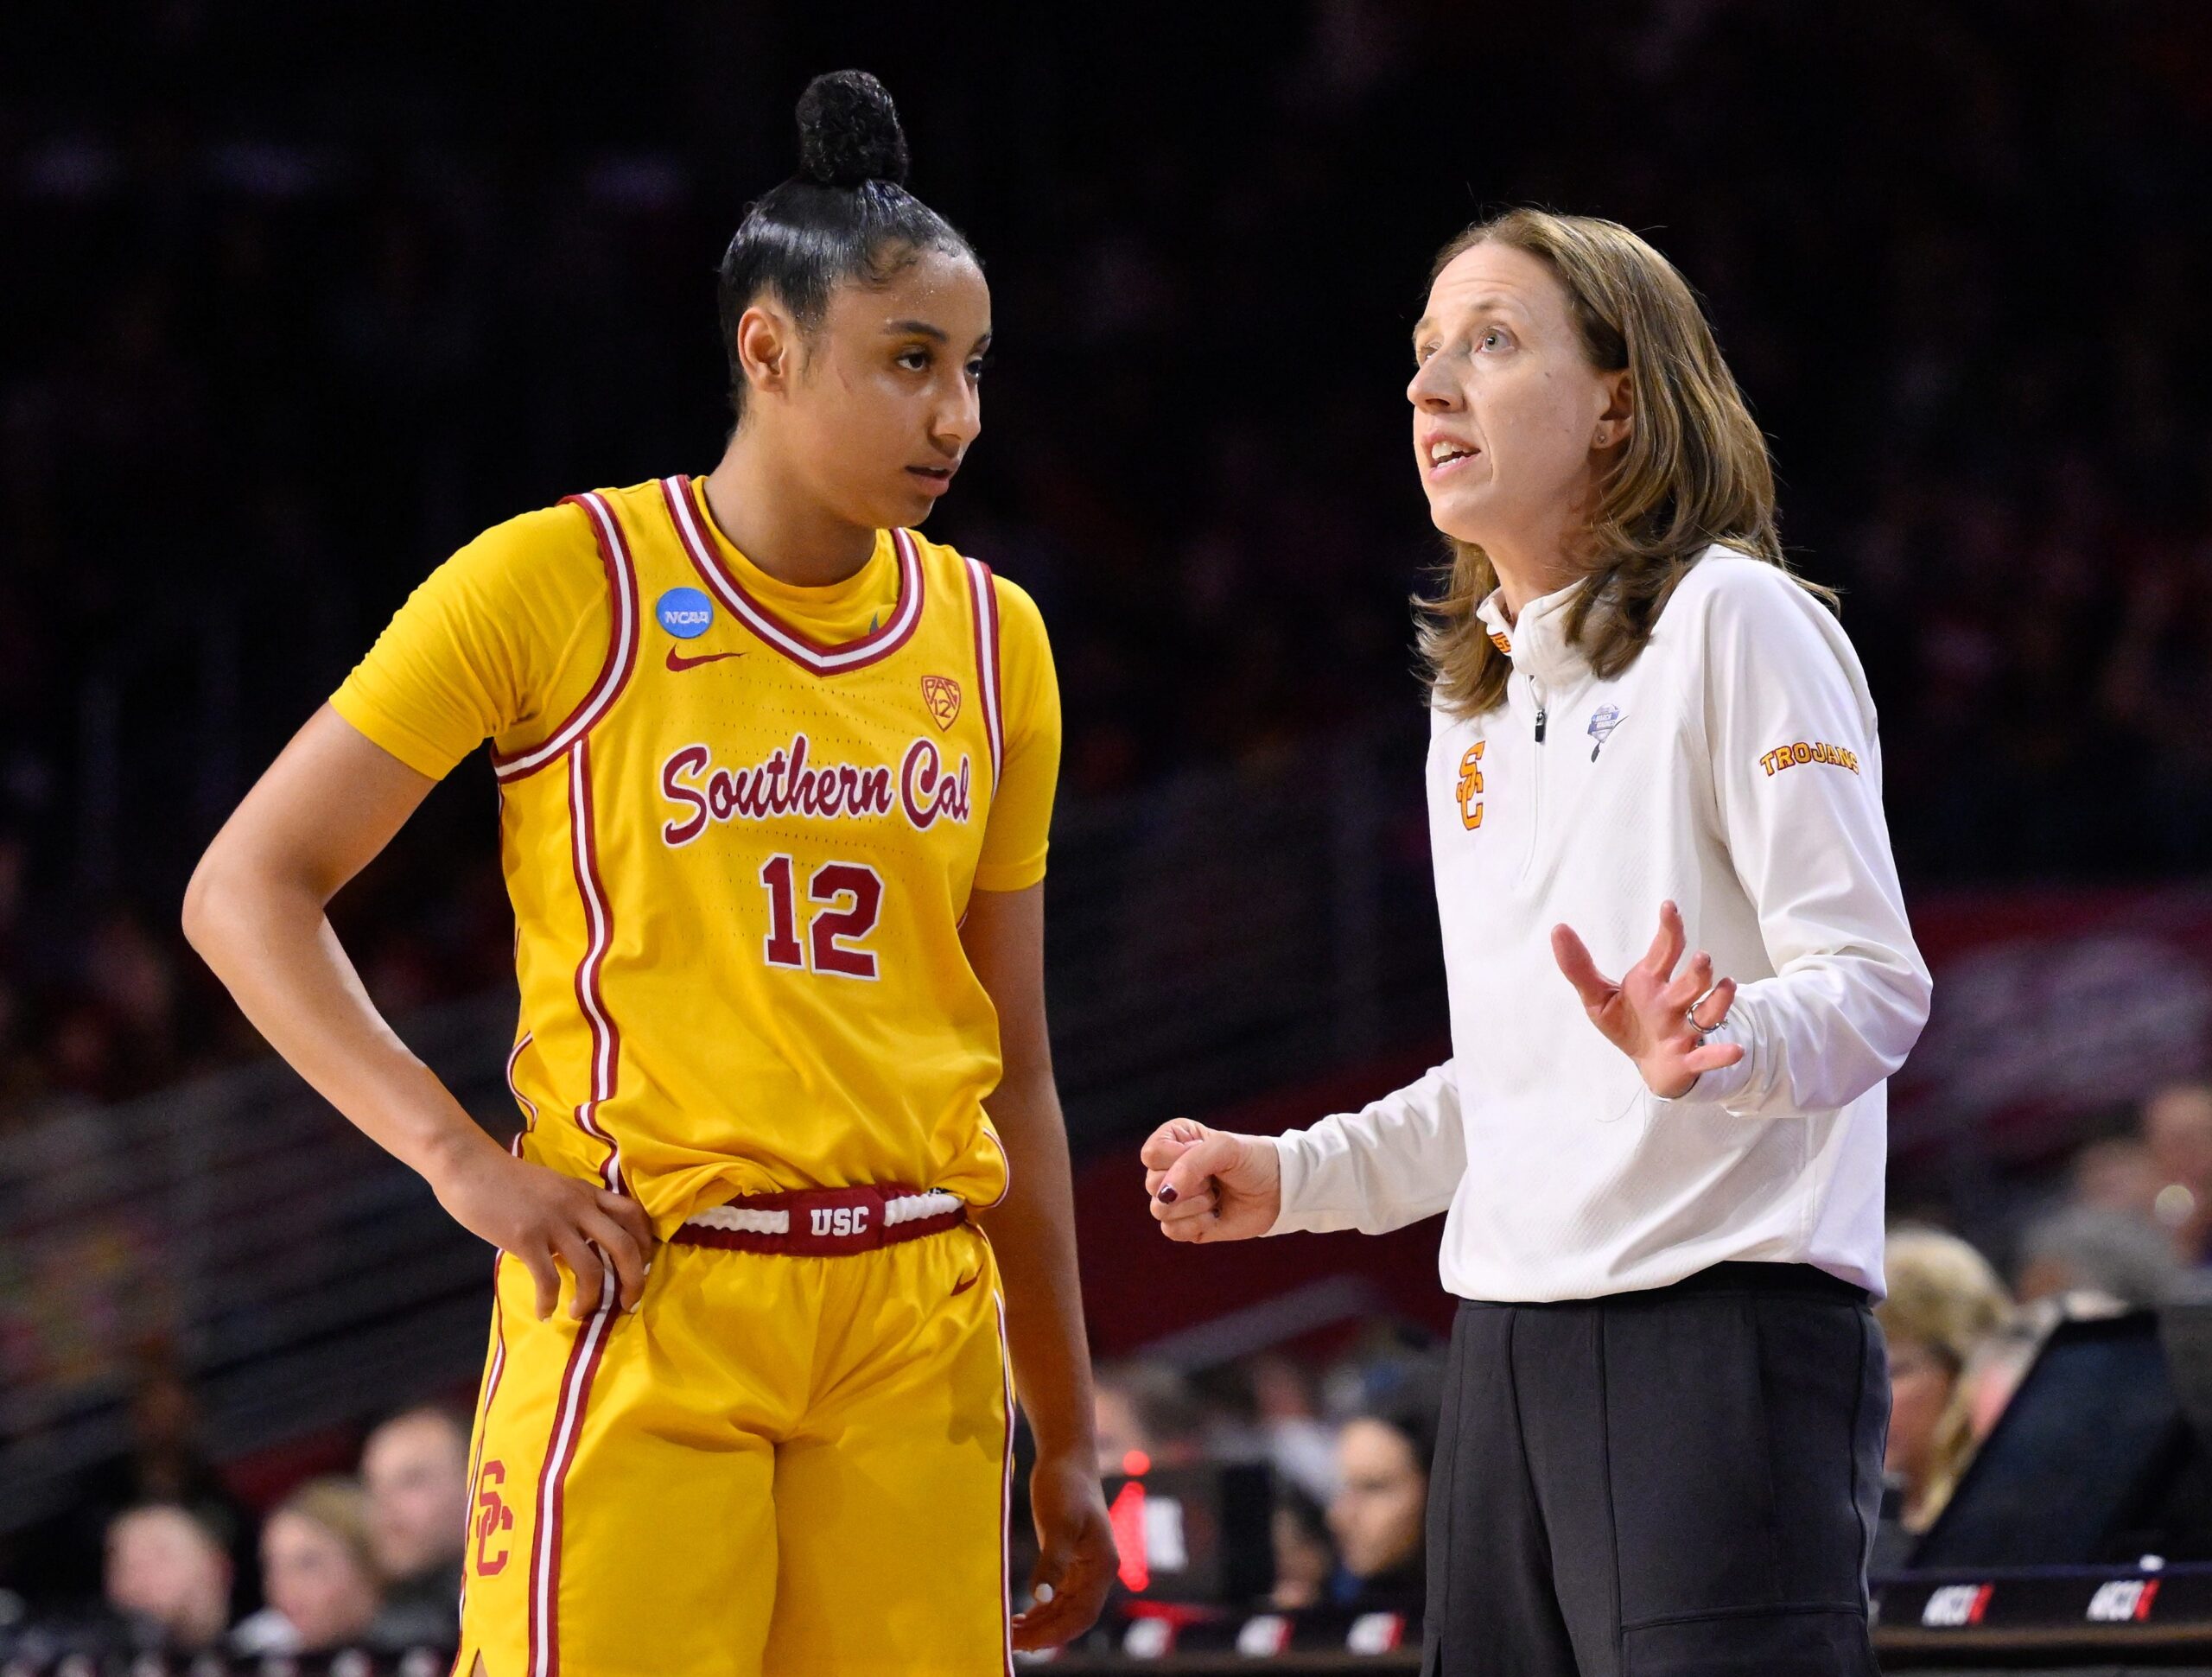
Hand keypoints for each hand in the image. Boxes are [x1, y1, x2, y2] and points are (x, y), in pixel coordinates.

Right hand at [429, 1139, 656, 1319]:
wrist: (471, 1168)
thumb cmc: (509, 1181)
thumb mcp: (555, 1188)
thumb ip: (575, 1209)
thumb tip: (588, 1243)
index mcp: (587, 1193)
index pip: (634, 1215)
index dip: (646, 1245)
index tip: (641, 1268)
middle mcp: (578, 1206)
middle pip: (625, 1247)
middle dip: (634, 1282)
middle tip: (628, 1304)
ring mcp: (554, 1222)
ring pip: (592, 1270)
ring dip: (591, 1300)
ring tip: (579, 1313)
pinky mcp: (527, 1238)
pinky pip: (548, 1280)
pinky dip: (549, 1302)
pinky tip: (544, 1312)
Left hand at [1011, 1447, 1114, 1650]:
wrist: (1067, 1456)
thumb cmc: (1065, 1485)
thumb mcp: (1058, 1522)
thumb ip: (1052, 1561)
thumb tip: (1042, 1598)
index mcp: (1103, 1566)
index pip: (1082, 1614)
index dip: (1055, 1633)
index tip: (1025, 1643)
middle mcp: (1098, 1571)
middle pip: (1073, 1617)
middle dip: (1044, 1633)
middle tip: (1009, 1642)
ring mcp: (1085, 1566)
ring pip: (1065, 1608)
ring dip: (1041, 1624)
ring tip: (1010, 1633)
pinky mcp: (1071, 1559)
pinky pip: (1058, 1595)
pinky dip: (1041, 1608)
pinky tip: (1021, 1616)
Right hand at [1139, 1119, 1280, 1241]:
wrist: (1279, 1190)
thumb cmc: (1253, 1160)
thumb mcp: (1224, 1148)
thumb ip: (1190, 1164)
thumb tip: (1165, 1195)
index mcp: (1173, 1141)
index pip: (1151, 1155)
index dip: (1177, 1160)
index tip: (1204, 1155)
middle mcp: (1170, 1169)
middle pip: (1152, 1184)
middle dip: (1190, 1185)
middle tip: (1215, 1179)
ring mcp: (1176, 1199)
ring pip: (1159, 1209)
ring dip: (1195, 1205)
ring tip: (1216, 1196)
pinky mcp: (1185, 1225)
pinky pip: (1170, 1231)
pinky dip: (1196, 1224)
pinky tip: (1214, 1215)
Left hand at [1551, 900, 1745, 1099]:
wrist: (1647, 1064)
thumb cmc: (1627, 1022)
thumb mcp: (1597, 996)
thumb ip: (1578, 967)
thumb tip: (1558, 929)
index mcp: (1651, 981)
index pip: (1665, 950)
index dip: (1670, 929)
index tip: (1669, 907)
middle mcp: (1673, 1001)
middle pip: (1691, 981)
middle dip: (1698, 970)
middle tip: (1701, 957)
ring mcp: (1684, 1029)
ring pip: (1707, 1012)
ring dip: (1718, 1000)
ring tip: (1726, 985)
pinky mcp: (1688, 1058)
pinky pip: (1707, 1056)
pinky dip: (1720, 1054)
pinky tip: (1734, 1050)